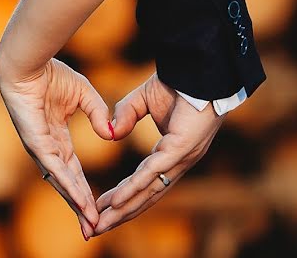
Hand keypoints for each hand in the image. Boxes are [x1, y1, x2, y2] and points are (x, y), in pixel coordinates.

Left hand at [0, 57, 112, 239]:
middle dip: (80, 207)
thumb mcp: (84, 95)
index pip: (74, 171)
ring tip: (90, 223)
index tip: (98, 209)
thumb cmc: (51, 74)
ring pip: (61, 182)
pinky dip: (68, 185)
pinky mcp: (35, 142)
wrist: (29, 61)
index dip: (85, 190)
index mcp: (57, 138)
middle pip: (66, 184)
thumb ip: (98, 114)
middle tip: (93, 230)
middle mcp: (47, 148)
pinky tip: (80, 200)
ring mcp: (40, 148)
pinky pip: (54, 168)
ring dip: (77, 203)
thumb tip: (111, 134)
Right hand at [93, 72, 224, 235]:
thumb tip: (112, 134)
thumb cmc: (178, 81)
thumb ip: (126, 115)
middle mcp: (179, 162)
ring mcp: (182, 158)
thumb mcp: (143, 99)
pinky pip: (152, 174)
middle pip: (147, 196)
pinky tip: (115, 201)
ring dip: (123, 209)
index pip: (148, 183)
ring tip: (101, 223)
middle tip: (97, 229)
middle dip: (121, 214)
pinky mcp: (181, 150)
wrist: (199, 68)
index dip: (127, 198)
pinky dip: (132, 189)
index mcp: (174, 153)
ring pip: (148, 191)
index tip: (104, 210)